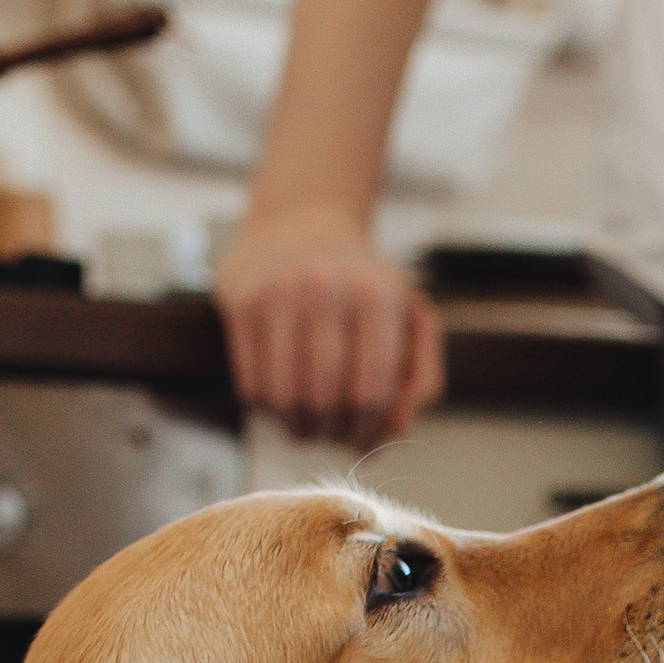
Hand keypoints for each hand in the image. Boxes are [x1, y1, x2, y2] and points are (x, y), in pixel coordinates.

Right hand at [216, 203, 443, 444]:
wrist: (301, 220)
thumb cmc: (363, 282)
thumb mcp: (411, 316)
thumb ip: (421, 376)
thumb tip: (396, 429)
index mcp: (378, 296)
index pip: (372, 393)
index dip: (367, 432)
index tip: (362, 442)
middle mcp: (325, 288)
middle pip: (327, 401)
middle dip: (332, 434)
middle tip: (333, 436)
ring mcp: (278, 294)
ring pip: (284, 399)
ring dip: (297, 429)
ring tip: (307, 427)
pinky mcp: (241, 302)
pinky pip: (251, 383)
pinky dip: (267, 408)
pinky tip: (281, 400)